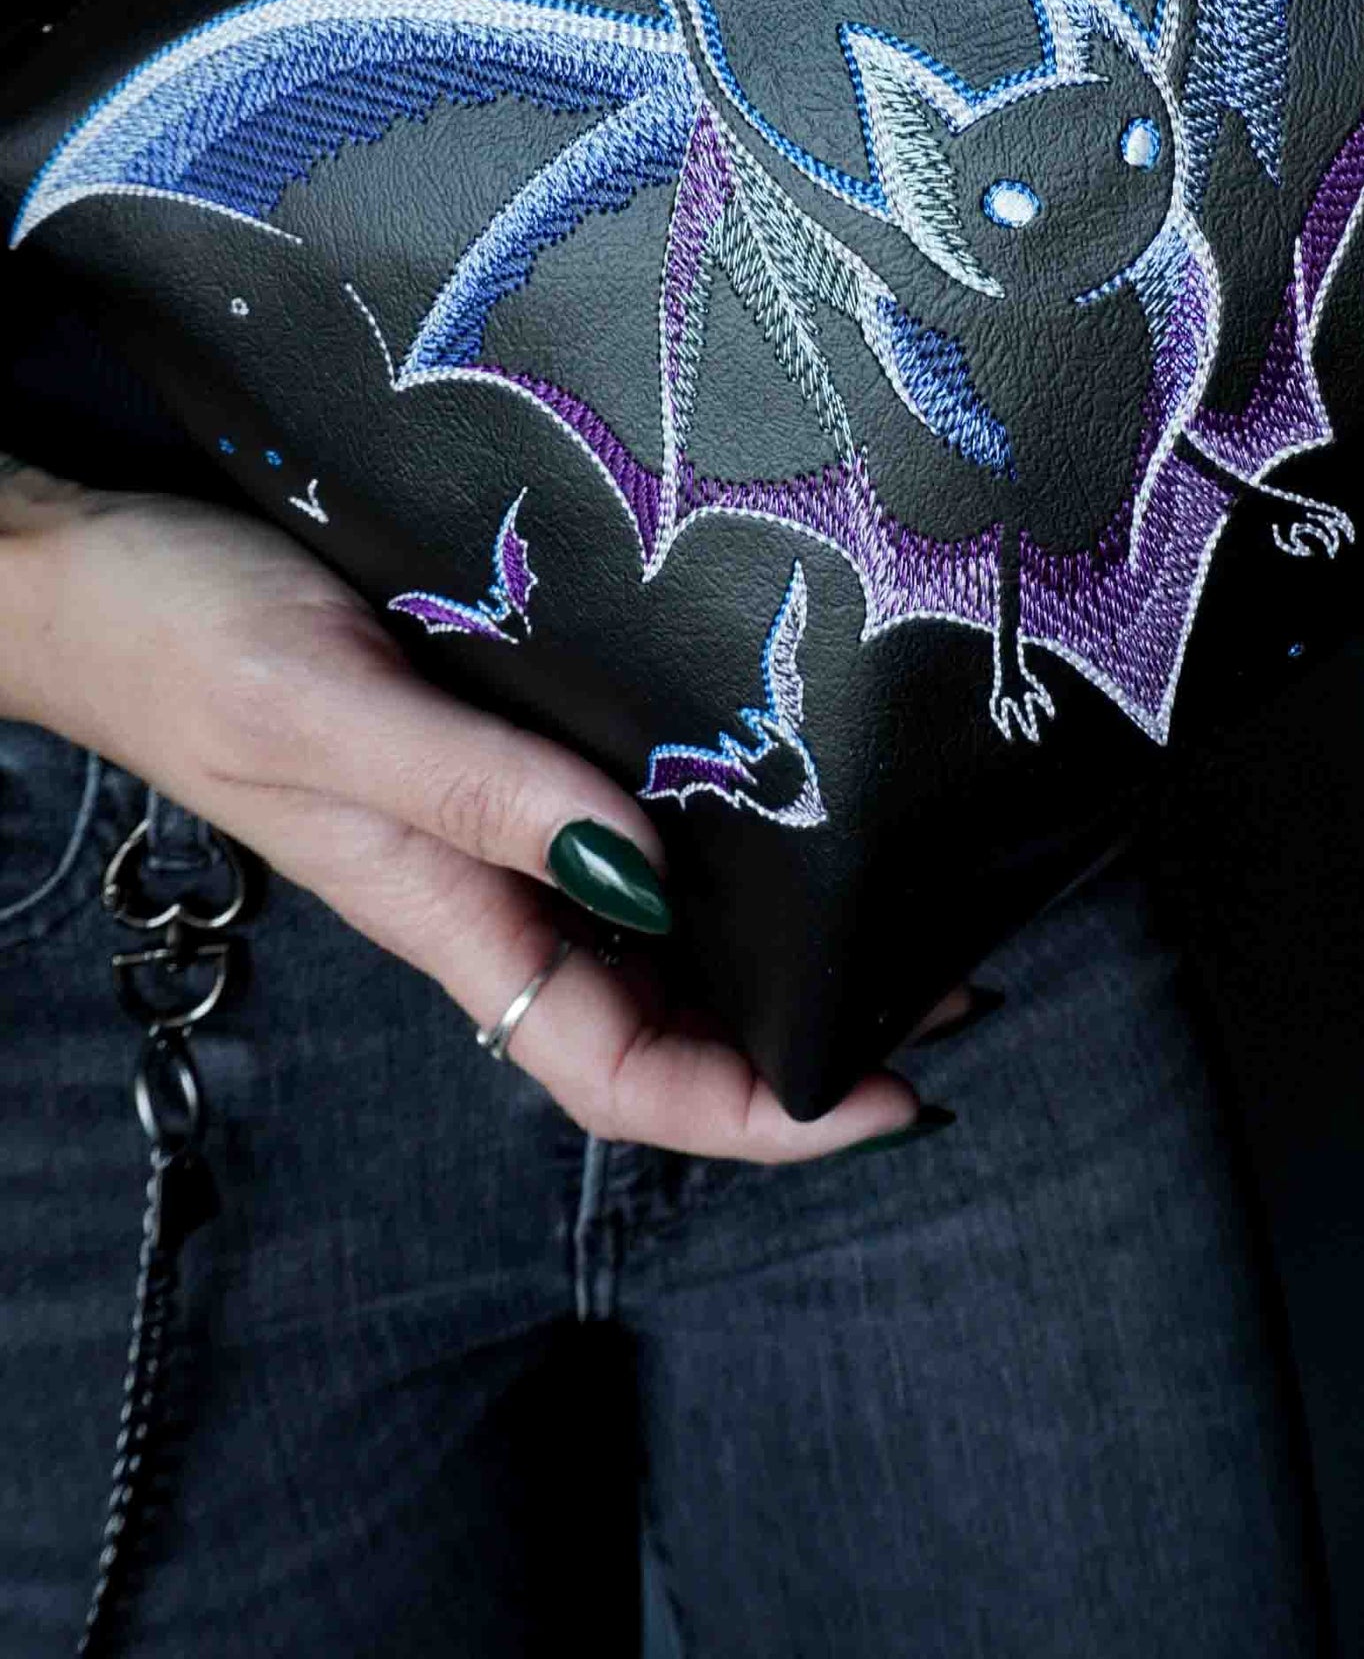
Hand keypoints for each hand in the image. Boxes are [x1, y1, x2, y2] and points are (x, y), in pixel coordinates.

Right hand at [0, 462, 955, 1159]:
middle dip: (804, 1033)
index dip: (759, 1112)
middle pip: (665, 1019)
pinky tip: (784, 789)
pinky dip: (715, 834)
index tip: (895, 1091)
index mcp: (445, 914)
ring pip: (656, 929)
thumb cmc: (183, 639)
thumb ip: (476, 790)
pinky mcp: (490, 739)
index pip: (621, 1075)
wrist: (84, 570)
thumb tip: (644, 863)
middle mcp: (483, 884)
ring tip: (910, 897)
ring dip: (774, 939)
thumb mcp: (328, 711)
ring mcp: (488, 817)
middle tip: (956, 980)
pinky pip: (621, 824)